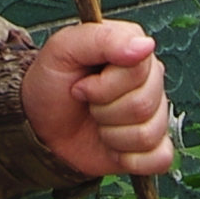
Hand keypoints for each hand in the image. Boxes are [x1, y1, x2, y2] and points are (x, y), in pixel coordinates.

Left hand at [26, 19, 173, 180]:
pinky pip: (160, 158)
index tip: (81, 85)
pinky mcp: (153, 146)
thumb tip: (145, 45)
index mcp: (133, 50)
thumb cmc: (51, 85)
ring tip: (97, 122)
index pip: (139, 71)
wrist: (40, 127)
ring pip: (148, 133)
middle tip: (87, 104)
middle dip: (104, 110)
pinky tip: (113, 148)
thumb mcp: (63, 50)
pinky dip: (130, 159)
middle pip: (144, 104)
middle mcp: (151, 80)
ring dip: (111, 135)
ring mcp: (155, 114)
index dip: (104, 85)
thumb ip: (102, 39)